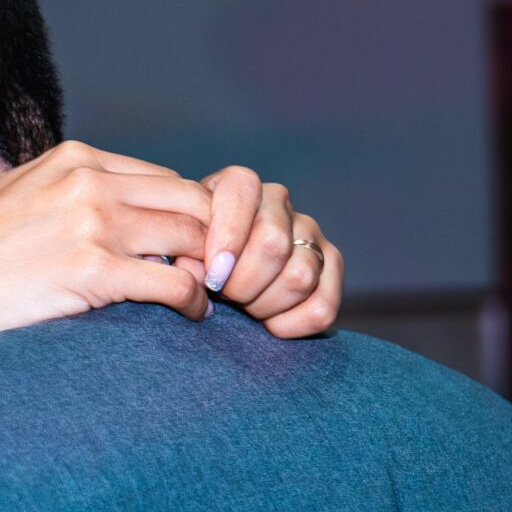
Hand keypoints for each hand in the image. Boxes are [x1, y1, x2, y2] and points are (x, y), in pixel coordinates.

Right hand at [0, 144, 340, 388]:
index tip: (194, 258)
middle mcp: (85, 180)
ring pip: (194, 237)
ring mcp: (88, 222)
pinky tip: (188, 319)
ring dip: (212, 272)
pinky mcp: (90, 270)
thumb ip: (64, 197)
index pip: (164, 180)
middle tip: (221, 281)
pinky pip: (175, 283)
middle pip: (191, 200)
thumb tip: (114, 208)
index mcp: (71, 160)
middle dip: (214, 241)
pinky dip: (193, 303)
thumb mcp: (14, 207)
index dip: (189, 221)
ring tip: (212, 301)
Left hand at [195, 166, 341, 337]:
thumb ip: (183, 253)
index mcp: (241, 186)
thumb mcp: (179, 248)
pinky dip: (292, 324)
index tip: (212, 275)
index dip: (227, 237)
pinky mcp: (331, 265)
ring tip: (246, 305)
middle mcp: (280, 203)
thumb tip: (197, 268)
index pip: (242, 191)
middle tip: (225, 294)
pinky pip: (322, 307)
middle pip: (272, 244)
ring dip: (265, 305)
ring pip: (299, 277)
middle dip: (241, 283)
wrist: (216, 277)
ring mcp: (310, 232)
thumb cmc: (193, 258)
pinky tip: (270, 323)